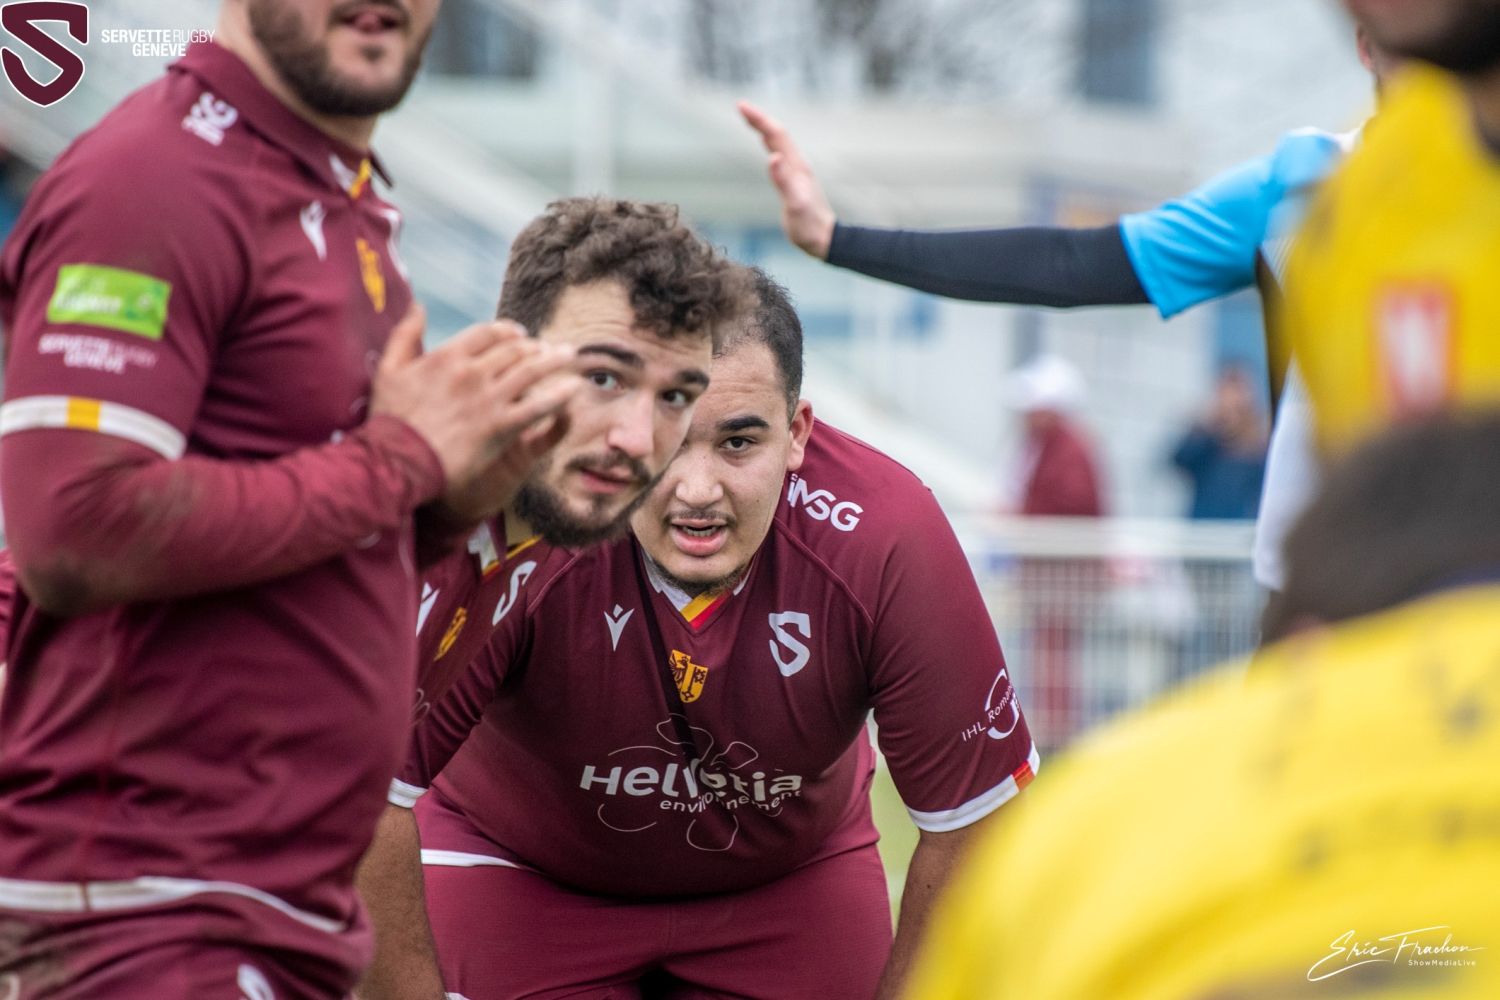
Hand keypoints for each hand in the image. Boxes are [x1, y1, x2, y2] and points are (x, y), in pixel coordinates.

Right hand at [372, 304, 578, 504]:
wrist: (398, 460)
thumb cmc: (391, 418)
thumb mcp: (388, 369)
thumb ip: (405, 334)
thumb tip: (417, 305)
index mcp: (448, 356)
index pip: (487, 333)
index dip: (508, 330)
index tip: (519, 334)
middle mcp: (472, 372)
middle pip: (513, 349)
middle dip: (534, 346)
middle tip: (548, 347)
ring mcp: (490, 399)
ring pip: (531, 371)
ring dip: (554, 360)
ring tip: (569, 356)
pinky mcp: (502, 426)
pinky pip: (539, 406)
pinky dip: (559, 395)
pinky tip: (574, 389)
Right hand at [738, 100, 836, 258]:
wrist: (825, 239)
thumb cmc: (809, 226)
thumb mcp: (795, 205)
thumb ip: (784, 181)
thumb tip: (772, 157)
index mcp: (796, 167)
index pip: (776, 135)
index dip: (759, 119)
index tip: (741, 106)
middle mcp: (797, 165)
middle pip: (778, 134)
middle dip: (759, 119)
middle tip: (740, 106)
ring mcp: (797, 173)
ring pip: (780, 143)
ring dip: (764, 129)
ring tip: (750, 119)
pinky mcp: (795, 182)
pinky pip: (781, 156)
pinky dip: (770, 146)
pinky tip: (768, 150)